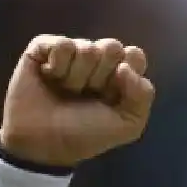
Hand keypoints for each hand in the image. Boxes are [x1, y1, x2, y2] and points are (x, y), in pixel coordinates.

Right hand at [0, 35, 155, 167]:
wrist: (43, 142)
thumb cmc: (86, 134)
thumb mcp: (127, 125)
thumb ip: (143, 95)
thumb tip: (125, 67)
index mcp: (120, 74)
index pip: (135, 55)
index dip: (126, 75)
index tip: (113, 94)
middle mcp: (97, 60)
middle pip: (112, 47)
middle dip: (101, 75)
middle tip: (87, 94)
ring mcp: (71, 53)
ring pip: (87, 48)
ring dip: (77, 77)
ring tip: (66, 91)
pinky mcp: (43, 48)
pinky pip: (62, 44)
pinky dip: (58, 66)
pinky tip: (50, 78)